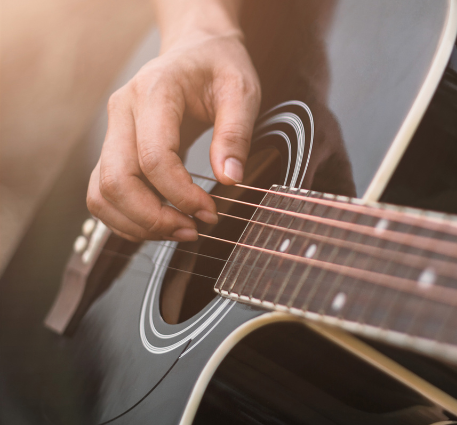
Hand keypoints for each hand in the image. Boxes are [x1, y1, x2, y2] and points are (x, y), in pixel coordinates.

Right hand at [87, 4, 260, 241]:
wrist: (197, 48)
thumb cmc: (219, 67)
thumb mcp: (242, 91)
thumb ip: (236, 133)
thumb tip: (230, 178)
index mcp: (155, 92)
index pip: (153, 157)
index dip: (180, 194)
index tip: (210, 212)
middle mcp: (124, 111)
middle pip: (116, 180)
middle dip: (154, 217)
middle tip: (192, 231)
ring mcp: (114, 130)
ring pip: (101, 191)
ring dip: (136, 223)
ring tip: (179, 231)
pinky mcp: (115, 147)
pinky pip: (103, 191)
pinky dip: (126, 217)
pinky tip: (160, 224)